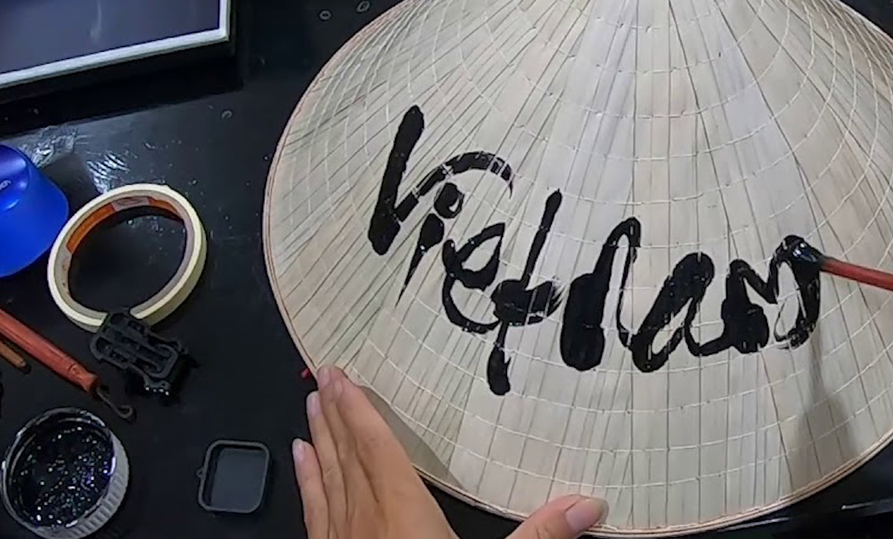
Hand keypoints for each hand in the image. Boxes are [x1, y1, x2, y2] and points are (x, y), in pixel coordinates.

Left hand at [292, 366, 607, 538]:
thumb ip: (539, 535)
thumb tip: (586, 506)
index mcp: (405, 513)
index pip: (377, 448)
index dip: (360, 410)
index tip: (342, 377)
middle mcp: (367, 520)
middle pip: (347, 456)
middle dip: (336, 415)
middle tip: (322, 377)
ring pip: (326, 479)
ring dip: (319, 440)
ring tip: (309, 407)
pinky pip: (315, 513)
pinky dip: (308, 484)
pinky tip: (300, 464)